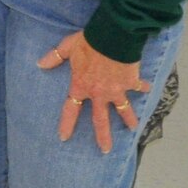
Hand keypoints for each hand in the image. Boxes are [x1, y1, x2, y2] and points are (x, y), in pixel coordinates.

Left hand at [39, 32, 149, 152]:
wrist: (113, 37)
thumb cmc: (88, 42)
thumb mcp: (67, 47)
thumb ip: (54, 57)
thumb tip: (40, 64)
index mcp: (81, 85)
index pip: (71, 109)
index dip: (67, 124)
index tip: (64, 137)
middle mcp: (99, 93)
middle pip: (100, 120)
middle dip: (103, 136)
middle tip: (106, 150)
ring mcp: (116, 90)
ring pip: (123, 110)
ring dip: (129, 119)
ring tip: (133, 129)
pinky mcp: (131, 82)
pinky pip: (138, 86)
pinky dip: (143, 86)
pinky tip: (148, 89)